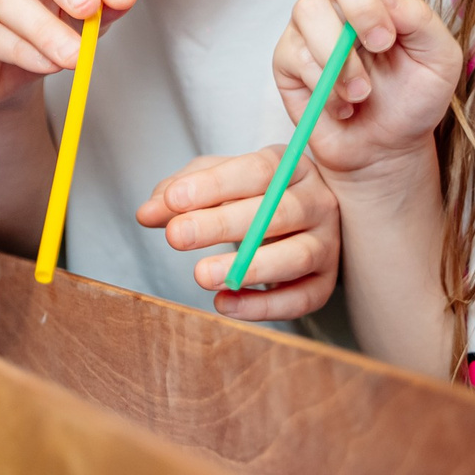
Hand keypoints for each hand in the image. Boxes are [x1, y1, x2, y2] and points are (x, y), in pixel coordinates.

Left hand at [137, 147, 340, 320]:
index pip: (258, 171)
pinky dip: (264, 306)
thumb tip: (146, 213)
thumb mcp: (212, 183)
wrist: (293, 225)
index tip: (174, 199)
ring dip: (248, 268)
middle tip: (176, 236)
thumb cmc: (248, 196)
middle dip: (222, 225)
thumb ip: (178, 192)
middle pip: (276, 212)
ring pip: (297, 256)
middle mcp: (318, 202)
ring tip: (201, 275)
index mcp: (290, 167)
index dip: (215, 185)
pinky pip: (302, 298)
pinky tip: (225, 304)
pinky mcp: (326, 282)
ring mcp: (327, 243)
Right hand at [275, 0, 460, 177]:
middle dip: (362, 3)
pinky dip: (325, 83)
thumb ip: (423, 20)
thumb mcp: (441, 59)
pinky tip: (344, 103)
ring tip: (363, 91)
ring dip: (342, 54)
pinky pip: (295, 52)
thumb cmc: (415, 99)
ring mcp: (312, 25)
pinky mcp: (288, 57)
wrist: (385, 149)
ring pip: (309, 7)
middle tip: (383, 43)